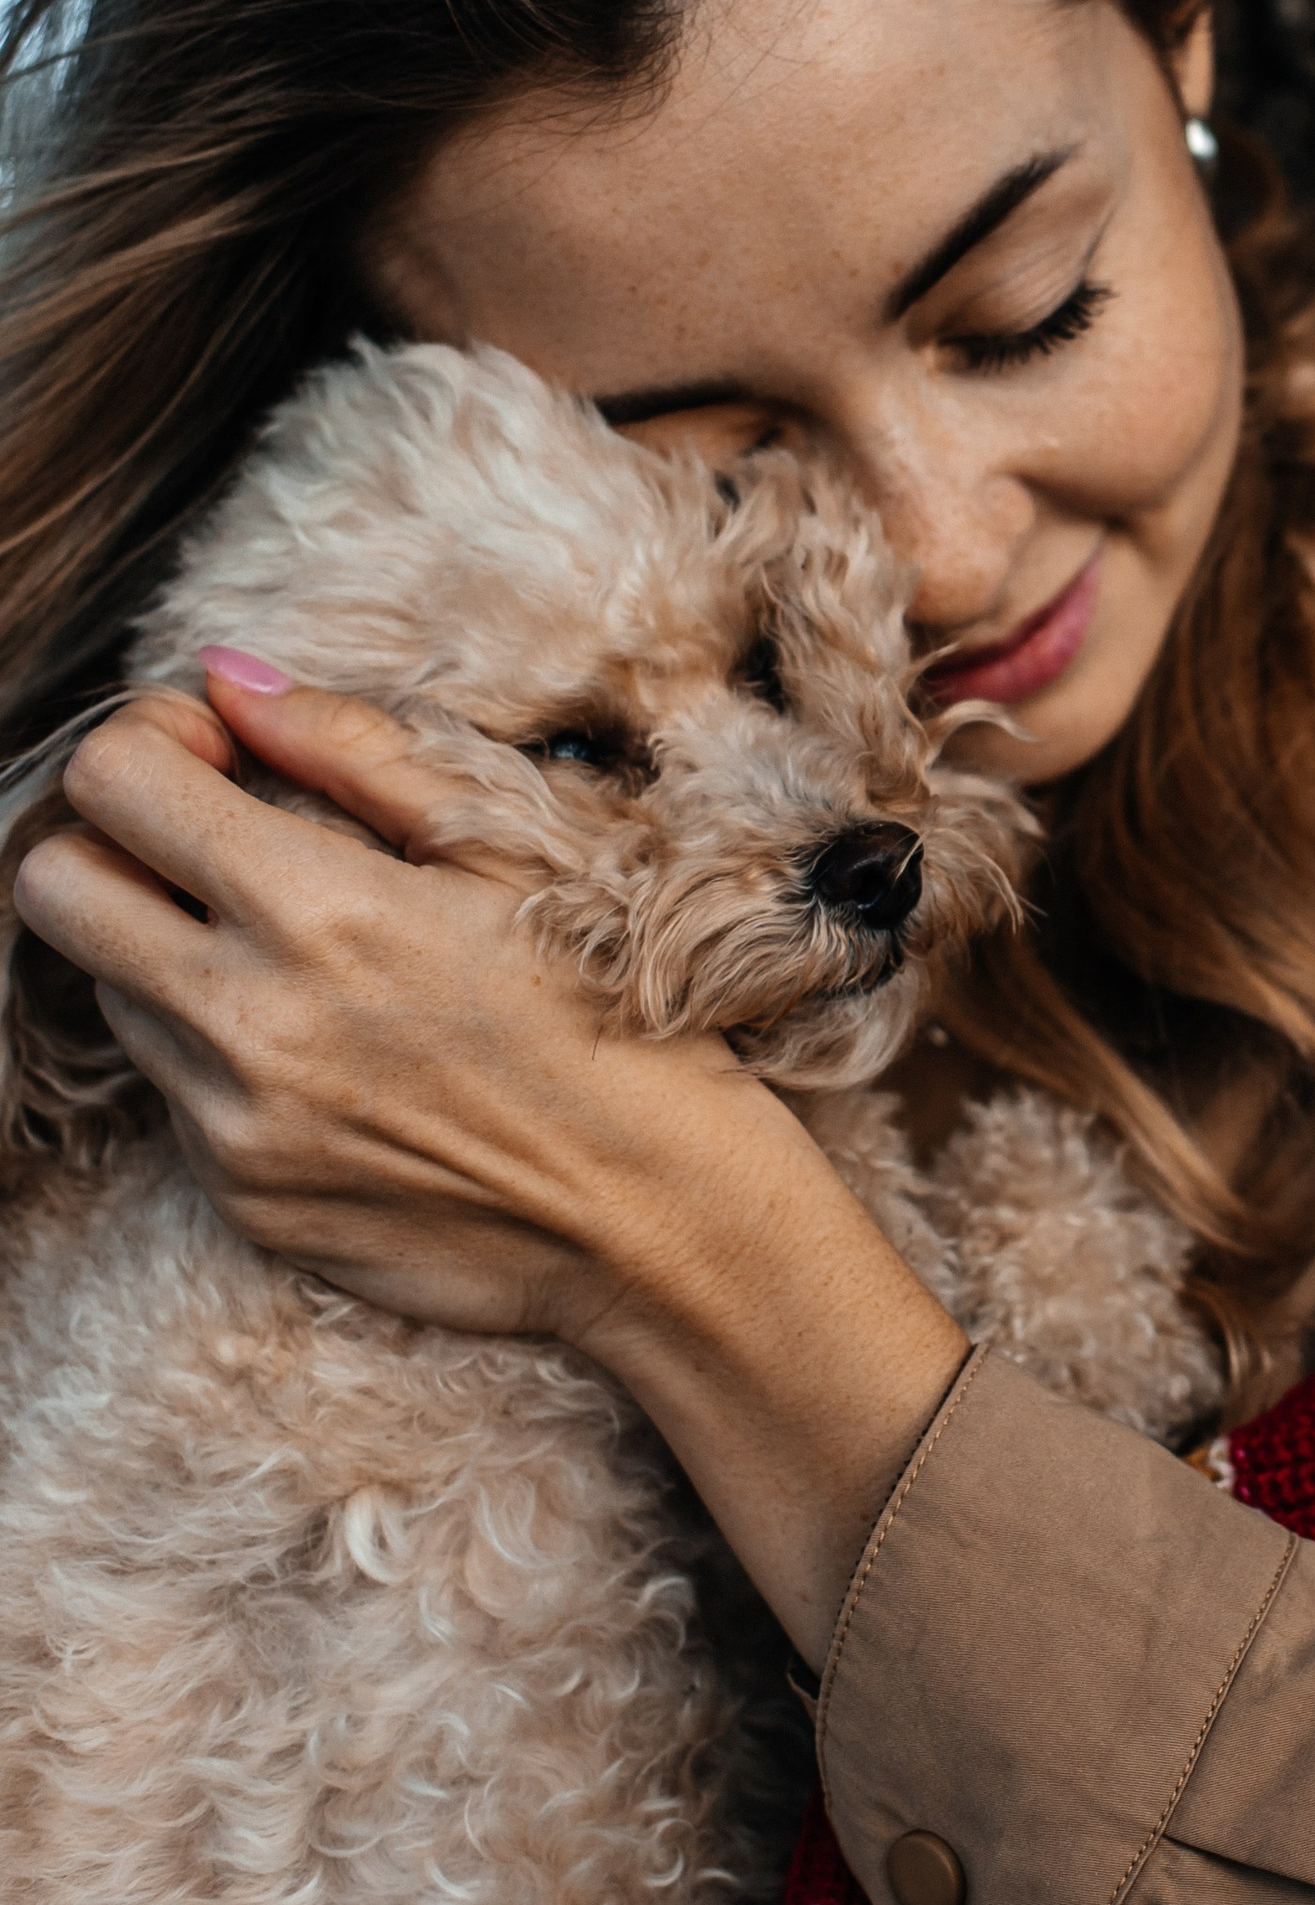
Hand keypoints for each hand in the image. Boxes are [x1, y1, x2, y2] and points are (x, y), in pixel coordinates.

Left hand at [12, 675, 968, 1651]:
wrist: (665, 1222)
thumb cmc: (616, 1014)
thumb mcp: (520, 847)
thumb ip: (356, 750)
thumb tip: (231, 682)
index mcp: (320, 910)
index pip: (113, 783)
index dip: (152, 742)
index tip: (218, 753)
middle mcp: (249, 1022)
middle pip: (56, 890)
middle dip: (115, 841)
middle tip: (211, 842)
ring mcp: (234, 1126)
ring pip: (114, 994)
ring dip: (176, 953)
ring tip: (308, 960)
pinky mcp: (246, 1201)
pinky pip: (180, 1097)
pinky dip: (229, 1056)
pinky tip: (346, 1057)